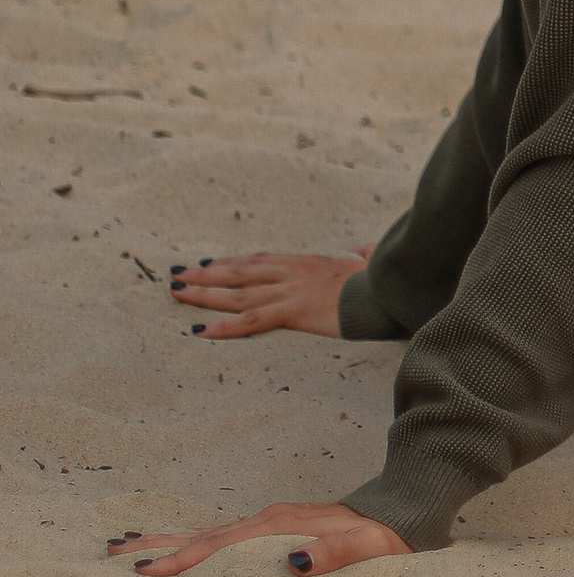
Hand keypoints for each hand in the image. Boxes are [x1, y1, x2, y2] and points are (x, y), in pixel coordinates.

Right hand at [110, 504, 410, 576]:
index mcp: (279, 525)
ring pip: (208, 536)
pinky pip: (222, 539)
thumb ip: (333, 554)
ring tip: (128, 548)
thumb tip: (291, 561)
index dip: (184, 559)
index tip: (147, 571)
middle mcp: (266, 521)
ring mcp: (267, 524)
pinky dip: (194, 545)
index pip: (220, 546)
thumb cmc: (385, 535)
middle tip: (112, 554)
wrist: (401, 509)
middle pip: (202, 536)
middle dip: (159, 546)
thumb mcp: (366, 546)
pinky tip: (181, 551)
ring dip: (169, 542)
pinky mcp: (272, 530)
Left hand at [172, 248, 368, 337]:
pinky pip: (252, 320)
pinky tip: (200, 329)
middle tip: (178, 275)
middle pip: (239, 272)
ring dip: (203, 293)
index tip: (209, 264)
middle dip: (206, 274)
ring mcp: (291, 290)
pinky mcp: (294, 310)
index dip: (232, 263)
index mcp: (308, 262)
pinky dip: (223, 325)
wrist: (394, 289)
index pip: (260, 261)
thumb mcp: (372, 261)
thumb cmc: (386, 280)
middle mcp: (293, 272)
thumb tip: (361, 247)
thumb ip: (362, 252)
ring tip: (176, 293)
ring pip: (236, 293)